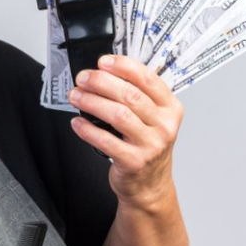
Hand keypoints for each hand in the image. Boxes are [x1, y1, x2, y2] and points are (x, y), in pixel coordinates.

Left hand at [68, 55, 183, 207]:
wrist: (150, 185)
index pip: (148, 79)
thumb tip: (104, 72)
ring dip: (91, 102)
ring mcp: (151, 145)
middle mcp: (164, 125)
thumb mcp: (152, 118)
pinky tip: (77, 122)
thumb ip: (136, 96)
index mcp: (170, 108)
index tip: (103, 61)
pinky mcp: (134, 161)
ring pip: (118, 115)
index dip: (124, 66)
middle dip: (101, 82)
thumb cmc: (146, 145)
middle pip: (130, 95)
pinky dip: (87, 129)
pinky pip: (106, 141)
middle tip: (82, 78)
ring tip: (75, 96)